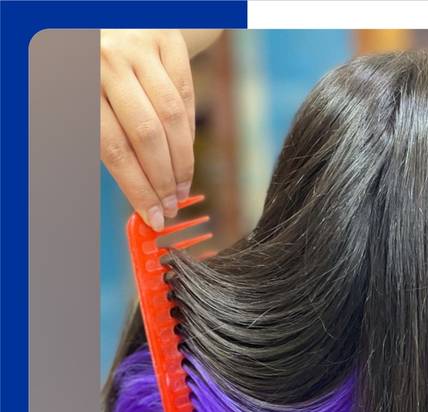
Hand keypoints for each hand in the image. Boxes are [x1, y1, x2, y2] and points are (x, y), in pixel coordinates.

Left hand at [101, 29, 195, 230]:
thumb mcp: (82, 100)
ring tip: (181, 188)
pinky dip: (189, 131)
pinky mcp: (167, 40)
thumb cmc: (89, 70)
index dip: (138, 188)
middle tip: (172, 207)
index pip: (114, 148)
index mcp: (79, 81)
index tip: (154, 217)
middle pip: (147, 135)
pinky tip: (185, 154)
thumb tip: (137, 196)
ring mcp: (140, 47)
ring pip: (173, 119)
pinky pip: (186, 96)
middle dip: (163, 180)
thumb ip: (105, 141)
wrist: (108, 17)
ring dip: (182, 162)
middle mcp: (108, 60)